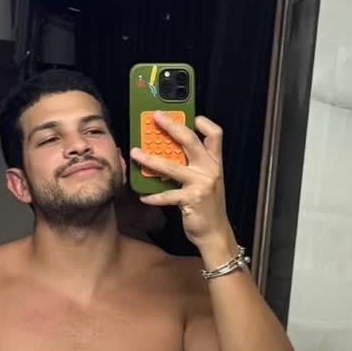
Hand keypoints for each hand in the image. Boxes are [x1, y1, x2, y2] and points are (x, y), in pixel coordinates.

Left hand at [130, 113, 231, 248]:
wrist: (215, 234)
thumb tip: (172, 152)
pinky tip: (143, 196)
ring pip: (171, 166)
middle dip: (171, 126)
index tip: (191, 117)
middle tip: (155, 118)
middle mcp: (210, 170)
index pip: (215, 135)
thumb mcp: (207, 182)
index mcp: (215, 163)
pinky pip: (166, 195)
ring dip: (150, 159)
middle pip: (190, 141)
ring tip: (135, 153)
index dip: (205, 123)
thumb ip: (195, 166)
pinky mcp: (191, 199)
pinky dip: (153, 196)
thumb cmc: (207, 207)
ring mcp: (201, 183)